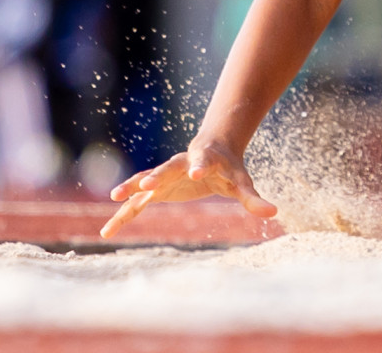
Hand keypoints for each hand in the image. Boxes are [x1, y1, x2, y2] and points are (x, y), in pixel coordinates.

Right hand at [100, 141, 277, 238]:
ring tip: (115, 197)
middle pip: (168, 168)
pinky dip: (124, 215)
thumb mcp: (243, 182)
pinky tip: (108, 231)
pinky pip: (137, 204)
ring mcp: (165, 177)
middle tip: (146, 184)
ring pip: (145, 181)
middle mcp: (180, 165)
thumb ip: (254, 198)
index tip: (197, 173)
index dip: (201, 167)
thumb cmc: (229, 168)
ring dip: (131, 189)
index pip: (203, 162)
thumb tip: (274, 212)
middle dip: (157, 175)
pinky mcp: (157, 191)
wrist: (211, 151)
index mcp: (204, 160)